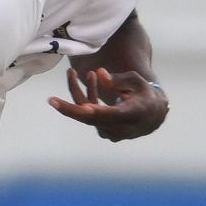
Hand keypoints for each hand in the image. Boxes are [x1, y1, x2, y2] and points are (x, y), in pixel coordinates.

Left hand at [48, 67, 168, 142]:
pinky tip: (90, 79)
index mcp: (130, 114)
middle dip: (68, 108)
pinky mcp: (105, 131)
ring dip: (80, 93)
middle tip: (51, 100)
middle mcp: (119, 127)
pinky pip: (90, 116)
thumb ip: (117, 78)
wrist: (153, 116)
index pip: (102, 114)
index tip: (67, 106)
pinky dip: (87, 99)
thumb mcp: (136, 81)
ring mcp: (111, 132)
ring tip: (73, 73)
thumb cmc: (145, 94)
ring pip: (87, 114)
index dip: (82, 110)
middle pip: (88, 119)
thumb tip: (99, 74)